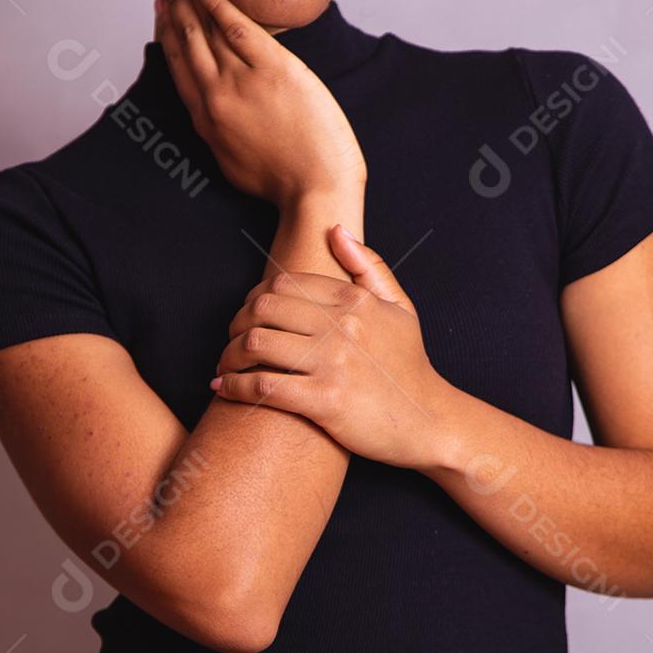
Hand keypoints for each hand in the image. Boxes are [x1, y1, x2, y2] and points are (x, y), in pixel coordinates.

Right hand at [154, 0, 365, 205]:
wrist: (316, 189)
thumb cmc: (287, 182)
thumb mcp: (238, 161)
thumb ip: (223, 130)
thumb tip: (221, 109)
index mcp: (206, 122)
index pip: (179, 67)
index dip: (166, 32)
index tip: (160, 8)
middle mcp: (214, 98)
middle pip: (185, 41)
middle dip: (172, 3)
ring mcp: (240, 82)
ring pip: (203, 30)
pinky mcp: (271, 69)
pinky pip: (236, 27)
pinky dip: (217, 2)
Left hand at [210, 224, 452, 469]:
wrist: (430, 421)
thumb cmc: (409, 366)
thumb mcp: (399, 307)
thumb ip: (369, 266)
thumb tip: (335, 231)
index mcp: (354, 300)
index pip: (283, 283)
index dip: (254, 297)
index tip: (247, 315)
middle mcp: (342, 326)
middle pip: (262, 309)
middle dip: (235, 324)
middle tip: (231, 340)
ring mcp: (333, 363)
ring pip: (256, 344)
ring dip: (228, 354)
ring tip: (223, 365)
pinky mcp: (325, 401)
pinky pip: (263, 386)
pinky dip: (234, 386)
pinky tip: (223, 388)